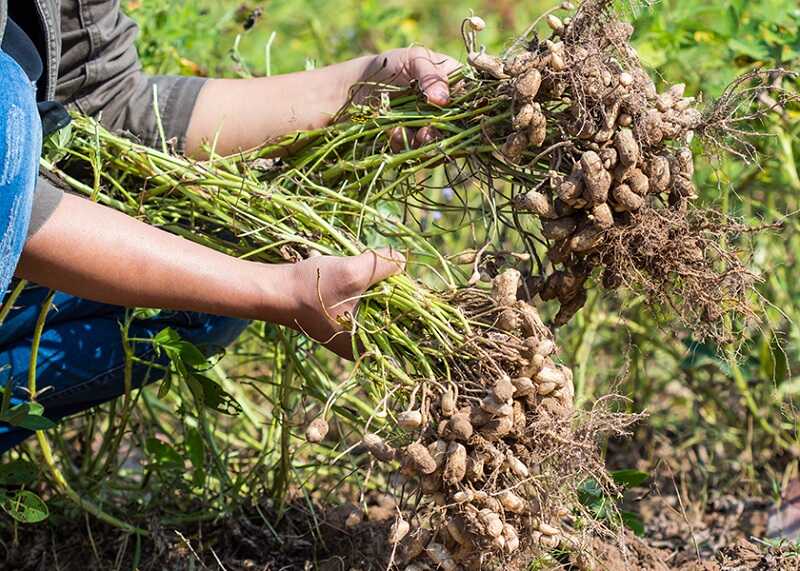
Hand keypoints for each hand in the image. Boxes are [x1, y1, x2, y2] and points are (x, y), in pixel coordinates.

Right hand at [286, 248, 405, 358]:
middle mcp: (359, 343)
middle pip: (391, 314)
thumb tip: (403, 260)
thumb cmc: (311, 288)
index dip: (411, 304)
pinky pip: (362, 300)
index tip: (408, 281)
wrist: (273, 289)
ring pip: (376, 304)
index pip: (403, 329)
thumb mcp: (352, 273)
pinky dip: (362, 285)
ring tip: (365, 270)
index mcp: (366, 346)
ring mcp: (348, 330)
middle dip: (390, 290)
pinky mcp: (339, 316)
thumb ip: (383, 266)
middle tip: (388, 269)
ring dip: (375, 285)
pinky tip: (352, 272)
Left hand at [358, 47, 460, 149]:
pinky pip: (417, 151)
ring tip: (415, 136)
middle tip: (427, 131)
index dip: (470, 108)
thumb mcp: (414, 59)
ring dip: (428, 142)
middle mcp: (448, 106)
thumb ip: (430, 75)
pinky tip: (393, 133)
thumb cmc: (390, 65)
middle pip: (460, 126)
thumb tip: (443, 100)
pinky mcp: (414, 140)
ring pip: (440, 142)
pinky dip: (406, 145)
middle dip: (445, 132)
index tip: (453, 112)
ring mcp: (432, 125)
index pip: (473, 96)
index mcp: (455, 82)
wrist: (357, 86)